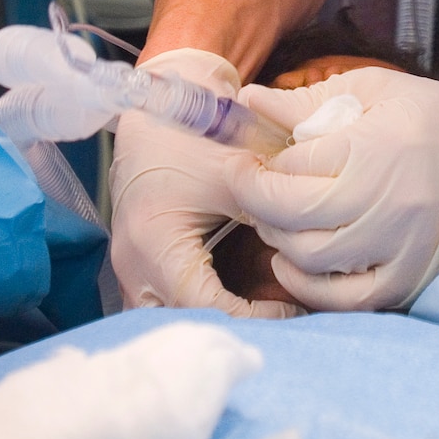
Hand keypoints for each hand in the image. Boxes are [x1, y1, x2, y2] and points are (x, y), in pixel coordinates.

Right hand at [109, 47, 301, 316]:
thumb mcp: (236, 174)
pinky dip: (195, 312)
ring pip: (167, 321)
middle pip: (181, 324)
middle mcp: (133, 264)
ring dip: (209, 325)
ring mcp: (128, 269)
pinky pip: (162, 306)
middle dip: (230, 330)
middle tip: (277, 325)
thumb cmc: (194, 136)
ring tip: (257, 320)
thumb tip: (309, 252)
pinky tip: (232, 308)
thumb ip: (268, 213)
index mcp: (154, 242)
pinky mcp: (135, 266)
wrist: (156, 108)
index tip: (290, 308)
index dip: (252, 317)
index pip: (204, 306)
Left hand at [234, 67, 438, 310]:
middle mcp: (385, 203)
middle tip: (251, 185)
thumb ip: (307, 102)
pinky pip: (346, 299)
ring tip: (275, 217)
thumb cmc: (434, 117)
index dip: (259, 164)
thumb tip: (249, 99)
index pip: (290, 165)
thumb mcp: (373, 91)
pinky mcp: (410, 278)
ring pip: (310, 259)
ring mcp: (399, 247)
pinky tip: (293, 263)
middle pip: (291, 215)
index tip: (250, 158)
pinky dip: (309, 287)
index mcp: (373, 149)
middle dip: (256, 200)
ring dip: (277, 239)